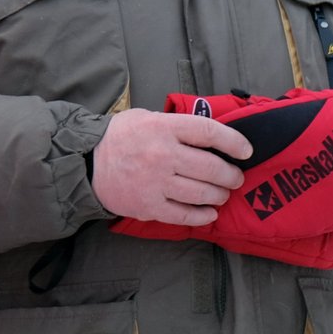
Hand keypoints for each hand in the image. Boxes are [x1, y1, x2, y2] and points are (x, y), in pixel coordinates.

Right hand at [92, 109, 253, 225]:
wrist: (86, 163)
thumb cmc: (119, 137)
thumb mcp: (147, 117)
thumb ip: (177, 125)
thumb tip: (211, 136)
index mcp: (163, 127)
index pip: (209, 132)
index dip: (234, 142)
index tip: (246, 150)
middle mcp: (162, 154)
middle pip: (211, 167)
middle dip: (231, 175)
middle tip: (235, 177)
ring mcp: (156, 183)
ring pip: (202, 193)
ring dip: (219, 195)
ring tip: (222, 194)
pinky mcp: (149, 206)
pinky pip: (185, 215)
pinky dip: (202, 215)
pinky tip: (210, 213)